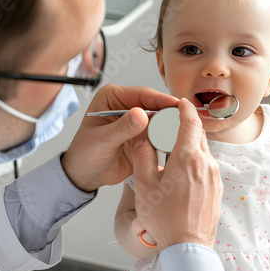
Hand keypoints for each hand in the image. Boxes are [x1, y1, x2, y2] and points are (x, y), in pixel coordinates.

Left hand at [62, 84, 177, 191]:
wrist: (85, 176)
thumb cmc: (85, 154)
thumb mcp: (102, 140)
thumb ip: (122, 128)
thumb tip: (141, 114)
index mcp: (112, 97)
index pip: (142, 94)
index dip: (160, 99)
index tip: (176, 105)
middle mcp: (125, 105)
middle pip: (154, 104)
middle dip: (168, 112)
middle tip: (185, 119)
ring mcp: (135, 121)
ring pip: (159, 119)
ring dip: (169, 125)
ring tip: (184, 131)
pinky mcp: (142, 135)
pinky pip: (158, 133)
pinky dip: (166, 137)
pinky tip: (175, 141)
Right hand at [132, 98, 222, 249]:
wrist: (188, 248)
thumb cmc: (164, 219)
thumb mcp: (145, 186)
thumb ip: (142, 156)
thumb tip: (141, 135)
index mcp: (188, 159)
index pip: (191, 122)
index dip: (185, 108)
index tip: (179, 103)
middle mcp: (206, 164)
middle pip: (198, 134)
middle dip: (186, 126)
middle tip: (171, 126)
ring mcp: (215, 177)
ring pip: (203, 150)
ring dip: (190, 145)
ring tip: (173, 152)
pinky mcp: (217, 189)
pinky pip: (207, 166)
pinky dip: (196, 160)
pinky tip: (182, 172)